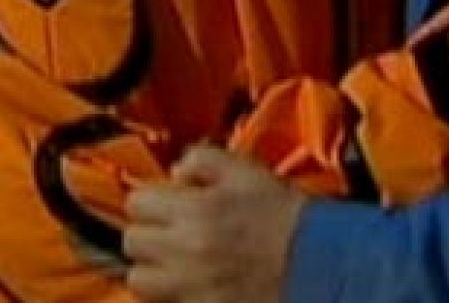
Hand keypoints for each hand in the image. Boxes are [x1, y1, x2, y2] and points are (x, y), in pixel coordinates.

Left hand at [124, 146, 304, 302]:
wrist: (317, 263)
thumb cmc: (283, 215)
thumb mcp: (247, 170)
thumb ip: (203, 160)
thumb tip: (176, 171)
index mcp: (194, 210)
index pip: (137, 202)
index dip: (150, 199)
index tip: (164, 203)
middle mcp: (184, 251)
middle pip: (131, 242)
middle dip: (147, 233)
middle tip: (169, 232)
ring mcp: (190, 287)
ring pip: (139, 281)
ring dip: (151, 270)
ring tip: (173, 263)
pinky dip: (171, 294)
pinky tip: (191, 284)